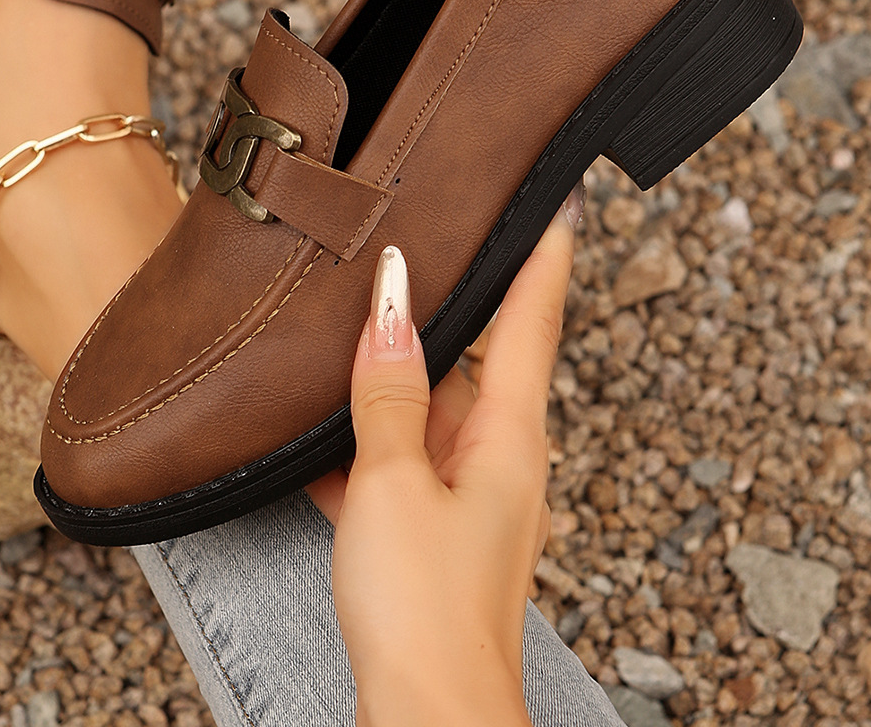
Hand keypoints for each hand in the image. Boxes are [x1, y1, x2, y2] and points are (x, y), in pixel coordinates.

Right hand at [308, 190, 580, 726]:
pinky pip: (402, 464)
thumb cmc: (425, 607)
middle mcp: (501, 456)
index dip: (542, 254)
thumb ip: (389, 386)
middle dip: (442, 309)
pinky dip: (367, 444)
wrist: (427, 714)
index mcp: (512, 434)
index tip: (553, 196)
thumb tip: (391, 298)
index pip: (533, 319)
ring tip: (349, 331)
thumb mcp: (394, 478)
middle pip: (475, 359)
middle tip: (413, 249)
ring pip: (428, 411)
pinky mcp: (435, 529)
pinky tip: (317, 433)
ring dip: (391, 380)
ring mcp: (468, 494)